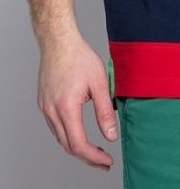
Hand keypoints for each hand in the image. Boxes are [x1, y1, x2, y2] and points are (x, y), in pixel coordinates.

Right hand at [37, 35, 117, 170]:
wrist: (59, 42)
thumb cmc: (80, 57)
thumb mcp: (99, 83)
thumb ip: (105, 111)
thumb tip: (111, 136)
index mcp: (66, 107)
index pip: (78, 144)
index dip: (94, 157)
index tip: (107, 161)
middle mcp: (52, 111)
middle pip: (67, 146)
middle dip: (87, 157)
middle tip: (103, 161)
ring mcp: (45, 108)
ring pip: (60, 137)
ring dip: (76, 147)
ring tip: (94, 150)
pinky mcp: (43, 103)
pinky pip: (55, 126)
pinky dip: (68, 134)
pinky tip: (79, 132)